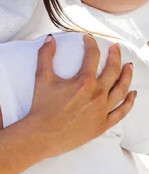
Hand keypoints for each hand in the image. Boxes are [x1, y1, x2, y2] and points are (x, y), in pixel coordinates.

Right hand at [28, 34, 134, 157]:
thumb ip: (45, 55)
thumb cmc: (41, 107)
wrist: (43, 135)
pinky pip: (121, 112)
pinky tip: (132, 93)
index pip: (92, 56)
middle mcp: (97, 94)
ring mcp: (102, 110)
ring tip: (129, 66)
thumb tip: (49, 39)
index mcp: (84, 81)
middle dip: (115, 55)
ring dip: (127, 75)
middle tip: (115, 48)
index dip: (91, 44)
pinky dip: (129, 102)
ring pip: (121, 89)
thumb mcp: (41, 77)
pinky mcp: (103, 124)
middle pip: (113, 70)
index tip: (88, 39)